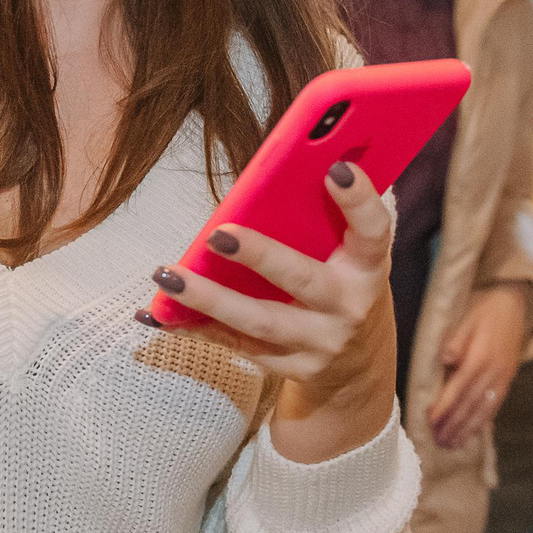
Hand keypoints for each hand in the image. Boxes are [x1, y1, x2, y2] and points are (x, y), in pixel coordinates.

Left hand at [147, 161, 395, 463]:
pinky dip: (196, 327)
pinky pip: (236, 345)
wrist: (356, 362)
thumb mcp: (348, 253)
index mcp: (367, 266)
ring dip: (208, 299)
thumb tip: (281, 165)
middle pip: (302, 279)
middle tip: (216, 235)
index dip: (359, 201)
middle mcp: (349, 307)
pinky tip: (159, 313)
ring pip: (259, 321)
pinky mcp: (292, 368)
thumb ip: (324, 218)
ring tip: (167, 276)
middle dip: (259, 256)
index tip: (335, 169)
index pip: (373, 231)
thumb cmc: (341, 282)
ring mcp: (320, 343)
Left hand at [429, 283, 530, 450]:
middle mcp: (494, 372)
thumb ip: (455, 339)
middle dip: (454, 425)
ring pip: (484, 409)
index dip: (444, 407)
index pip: (458, 389)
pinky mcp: (508, 379)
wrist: (516, 302)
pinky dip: (483, 421)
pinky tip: (472, 433)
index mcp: (480, 357)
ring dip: (467, 429)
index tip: (430, 422)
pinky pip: (495, 405)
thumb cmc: (484, 307)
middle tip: (438, 443)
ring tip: (452, 445)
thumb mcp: (466, 315)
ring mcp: (503, 377)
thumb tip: (446, 359)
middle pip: (471, 404)